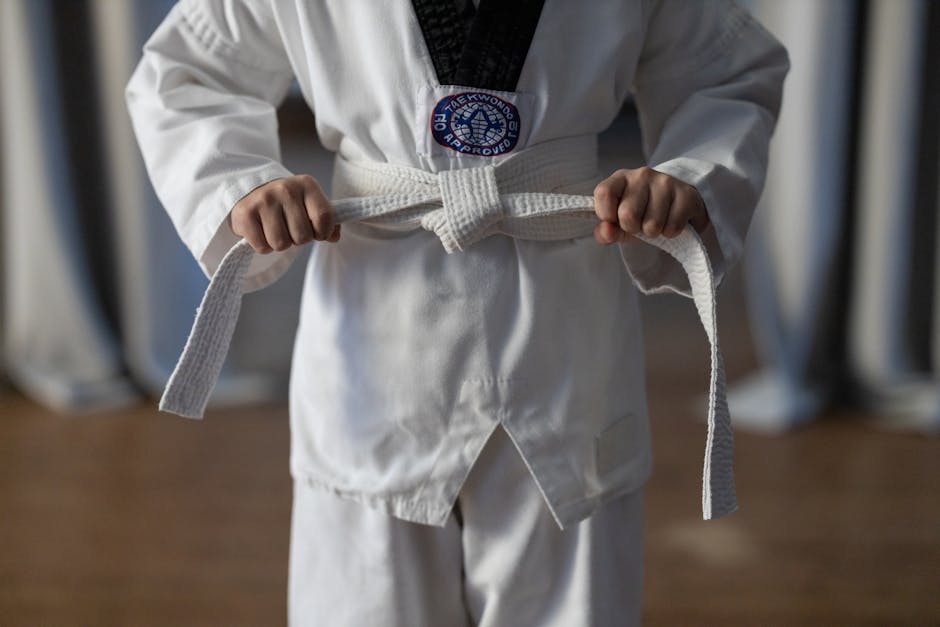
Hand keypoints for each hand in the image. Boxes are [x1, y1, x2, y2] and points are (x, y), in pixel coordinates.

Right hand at [229, 175, 339, 253]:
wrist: (251, 192)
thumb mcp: (310, 204)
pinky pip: (263, 247)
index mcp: (307, 184)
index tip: (316, 232)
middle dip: (298, 239)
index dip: (323, 232)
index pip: (324, 217)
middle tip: (290, 228)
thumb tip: (334, 237)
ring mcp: (264, 200)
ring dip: (280, 244)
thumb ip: (327, 219)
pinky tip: (262, 231)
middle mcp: (285, 189)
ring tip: (276, 229)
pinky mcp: (245, 214)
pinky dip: (263, 246)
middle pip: (303, 236)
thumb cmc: (288, 203)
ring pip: (281, 244)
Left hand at [593, 167, 708, 243]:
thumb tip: (606, 232)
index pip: (603, 193)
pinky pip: (673, 227)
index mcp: (621, 178)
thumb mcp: (619, 222)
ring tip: (656, 222)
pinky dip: (670, 232)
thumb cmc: (643, 212)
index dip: (606, 214)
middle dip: (633, 228)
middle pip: (628, 215)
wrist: (678, 202)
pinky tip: (671, 221)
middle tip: (639, 223)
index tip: (614, 220)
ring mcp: (665, 182)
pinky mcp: (686, 194)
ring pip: (652, 225)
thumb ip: (606, 230)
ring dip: (653, 232)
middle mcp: (642, 175)